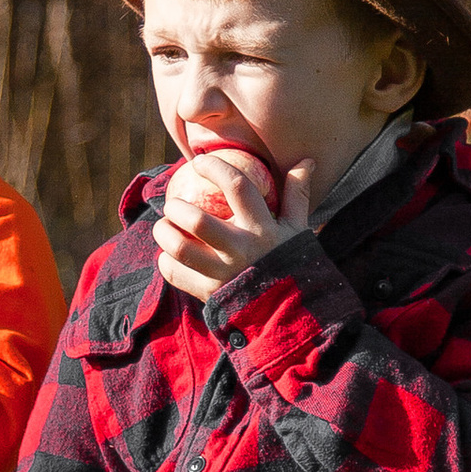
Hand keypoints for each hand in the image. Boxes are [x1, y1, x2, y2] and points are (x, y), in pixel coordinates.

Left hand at [155, 144, 313, 299]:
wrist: (288, 310)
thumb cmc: (289, 260)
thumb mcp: (296, 227)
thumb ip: (297, 194)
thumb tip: (306, 161)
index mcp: (262, 228)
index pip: (237, 186)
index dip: (215, 168)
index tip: (199, 162)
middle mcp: (240, 250)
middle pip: (197, 221)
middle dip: (177, 207)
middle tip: (173, 204)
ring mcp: (223, 274)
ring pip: (180, 249)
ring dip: (164, 233)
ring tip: (164, 226)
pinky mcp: (208, 293)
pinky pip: (174, 273)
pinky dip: (165, 261)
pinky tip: (169, 253)